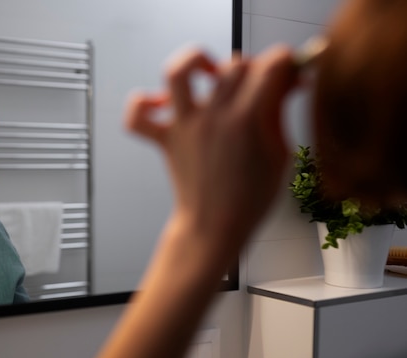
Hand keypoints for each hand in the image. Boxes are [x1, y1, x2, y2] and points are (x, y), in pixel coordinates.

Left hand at [125, 45, 297, 253]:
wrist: (215, 227)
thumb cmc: (250, 199)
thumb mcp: (280, 154)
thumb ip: (278, 112)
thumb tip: (285, 81)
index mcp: (248, 121)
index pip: (269, 66)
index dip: (285, 62)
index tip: (289, 71)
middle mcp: (213, 117)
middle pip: (234, 66)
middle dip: (254, 67)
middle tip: (261, 85)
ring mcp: (185, 126)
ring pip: (178, 72)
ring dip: (195, 62)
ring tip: (209, 73)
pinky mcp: (165, 140)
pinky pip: (138, 116)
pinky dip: (144, 104)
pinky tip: (164, 104)